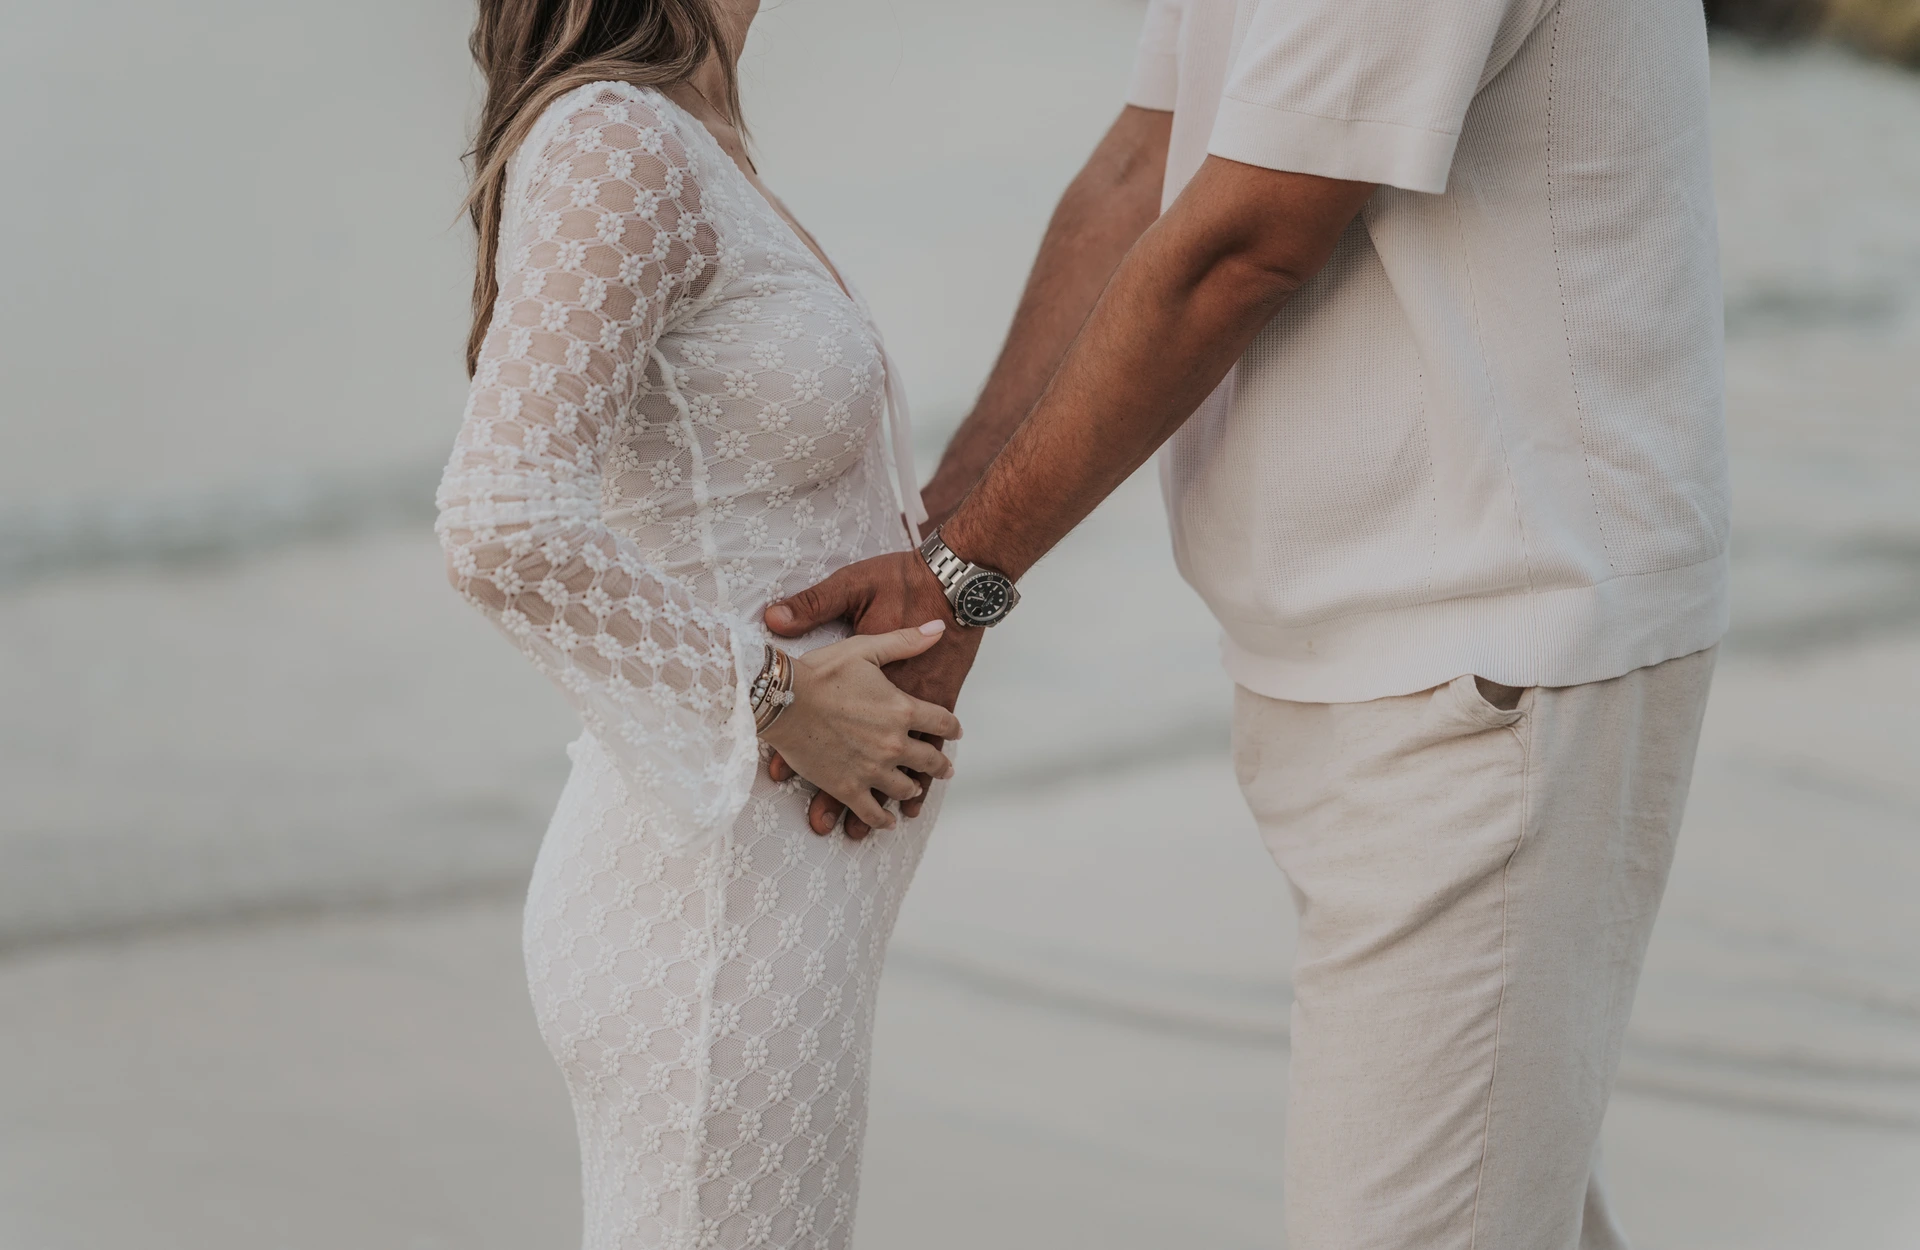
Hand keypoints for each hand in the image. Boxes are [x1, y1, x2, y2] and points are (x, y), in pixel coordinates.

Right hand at [758, 622, 962, 831]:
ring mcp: (872, 769)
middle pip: (930, 760)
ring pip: (905, 788)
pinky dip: (883, 820)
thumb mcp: (866, 649)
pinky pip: (872, 813)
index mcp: (903, 710)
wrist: (782, 699)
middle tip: (944, 769)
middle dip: (939, 765)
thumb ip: (905, 642)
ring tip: (914, 790)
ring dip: (913, 789)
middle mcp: (894, 744)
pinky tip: (889, 822)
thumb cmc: (821, 671)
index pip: (942, 723)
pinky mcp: (847, 788)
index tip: (954, 732)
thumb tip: (939, 629)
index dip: (951, 728)